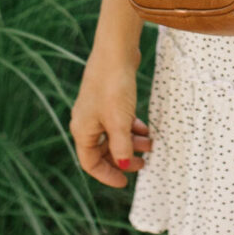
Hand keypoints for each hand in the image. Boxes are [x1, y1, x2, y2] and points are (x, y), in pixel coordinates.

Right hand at [70, 52, 152, 188]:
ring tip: (151, 144)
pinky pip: (119, 121)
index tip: (125, 182)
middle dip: (123, 158)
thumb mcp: (119, 122)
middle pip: (103, 151)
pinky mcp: (109, 99)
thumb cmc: (113, 87)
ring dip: (131, 143)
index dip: (108, 175)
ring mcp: (97, 110)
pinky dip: (132, 128)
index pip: (91, 163)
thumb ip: (121, 147)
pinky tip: (146, 129)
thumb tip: (124, 165)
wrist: (115, 52)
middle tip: (143, 164)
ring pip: (113, 135)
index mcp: (82, 130)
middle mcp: (87, 122)